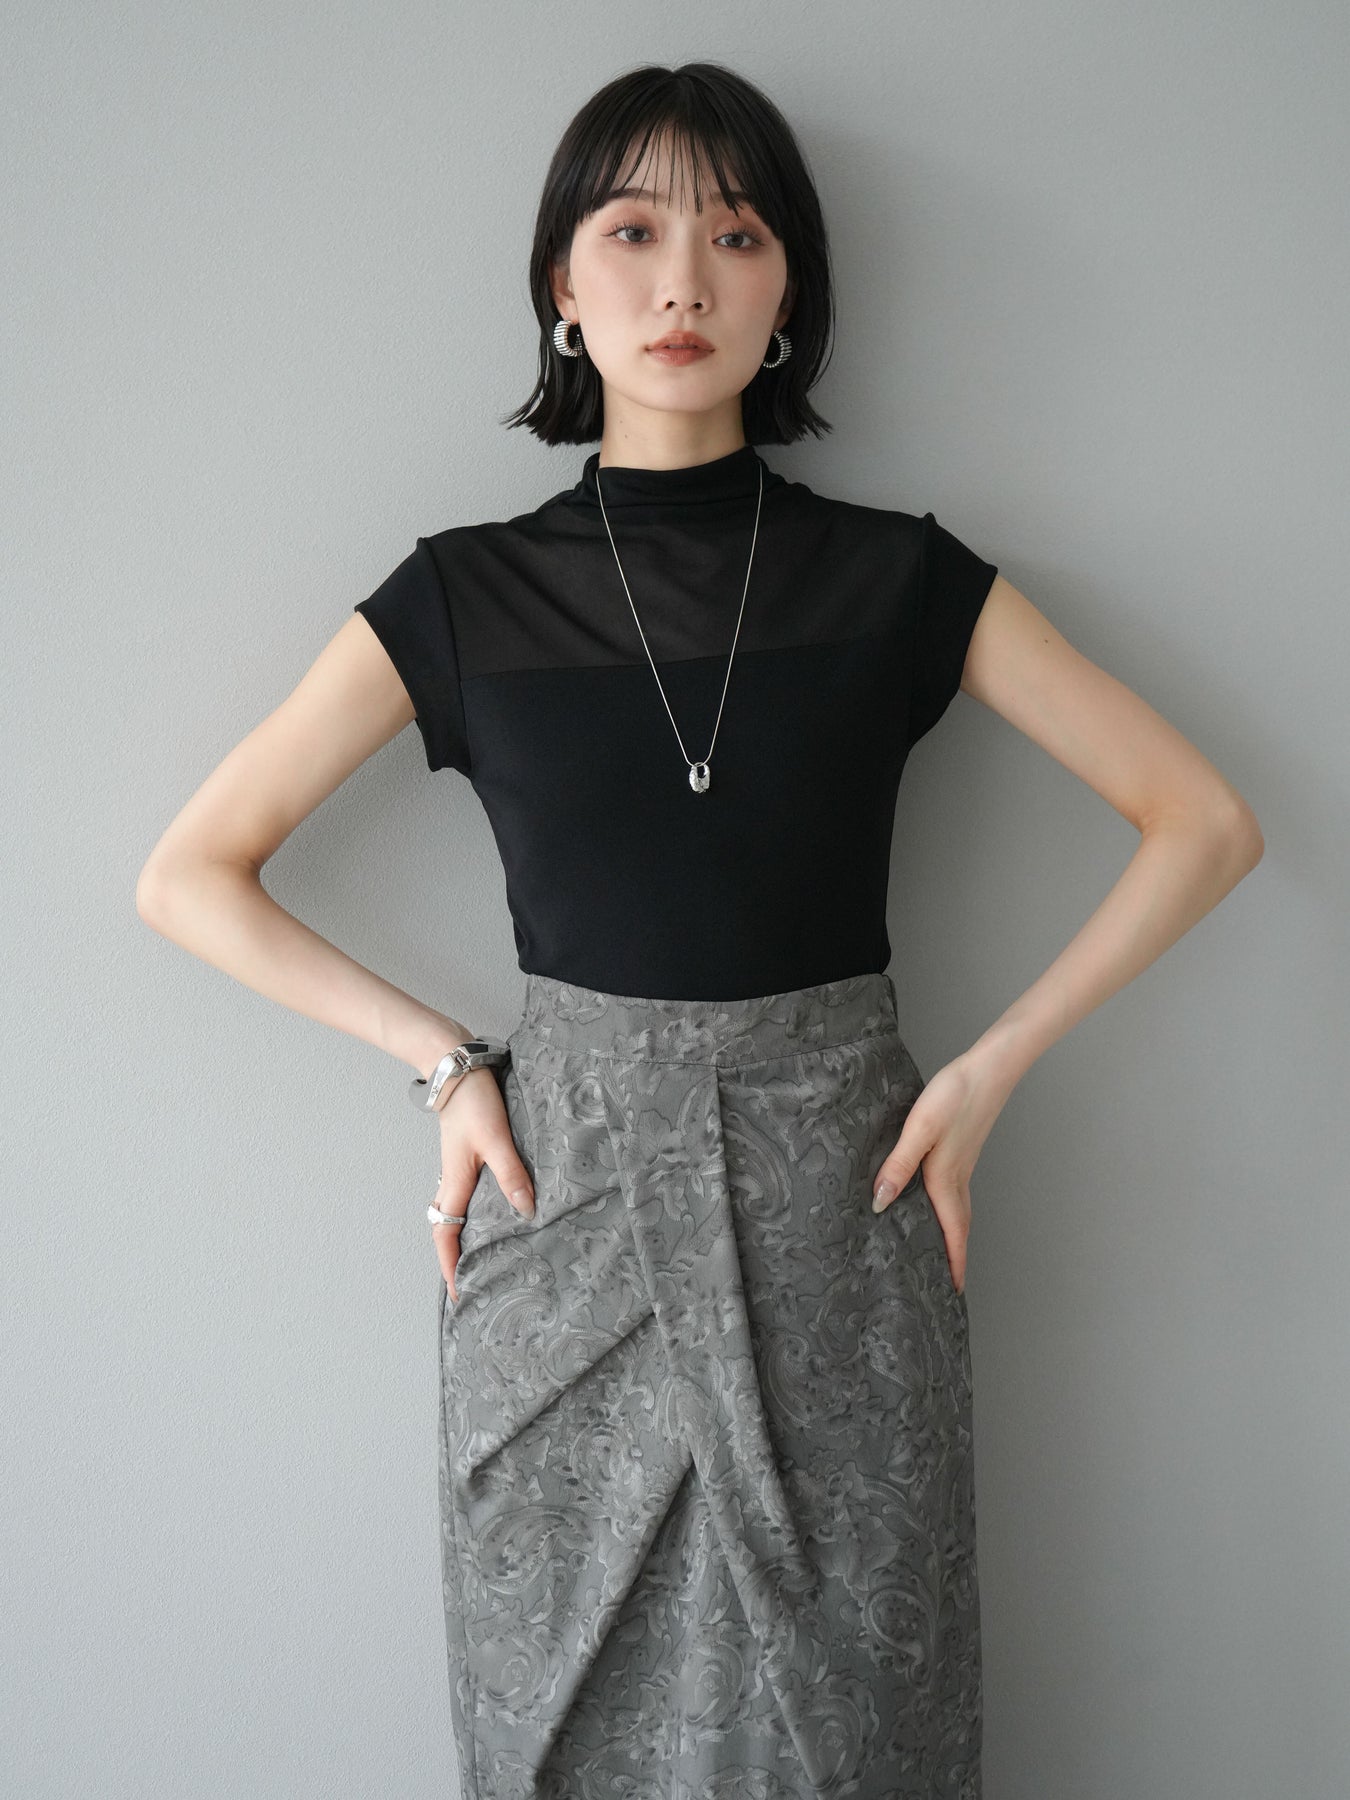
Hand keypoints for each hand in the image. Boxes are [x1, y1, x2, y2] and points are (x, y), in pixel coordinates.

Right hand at [432, 1068, 534, 1303]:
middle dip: (455, 1258)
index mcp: (455, 1182)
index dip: (451, 1266)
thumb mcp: (496, 1139)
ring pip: (454, 1212)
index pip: (446, 1235)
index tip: (460, 1292)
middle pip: (446, 1229)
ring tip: (482, 1256)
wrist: (456, 1067)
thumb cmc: (473, 1102)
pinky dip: (471, 1212)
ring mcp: (456, 1168)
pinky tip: (493, 1212)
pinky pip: (463, 1195)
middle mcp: (451, 1179)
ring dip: (462, 1237)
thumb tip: (526, 1210)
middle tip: (471, 1282)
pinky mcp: (465, 1155)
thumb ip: (512, 1173)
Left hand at [871, 1051, 1005, 1295]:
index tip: (955, 1291)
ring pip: (958, 1210)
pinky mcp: (961, 1150)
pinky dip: (950, 1209)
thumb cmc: (955, 1096)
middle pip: (959, 1228)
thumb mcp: (919, 1129)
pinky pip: (956, 1192)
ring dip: (954, 1234)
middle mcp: (957, 1178)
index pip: (953, 1233)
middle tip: (949, 1282)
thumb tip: (881, 1203)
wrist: (988, 1068)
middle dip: (955, 1256)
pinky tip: (936, 1201)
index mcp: (946, 1179)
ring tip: (943, 1252)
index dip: (954, 1262)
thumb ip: (899, 1166)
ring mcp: (962, 1164)